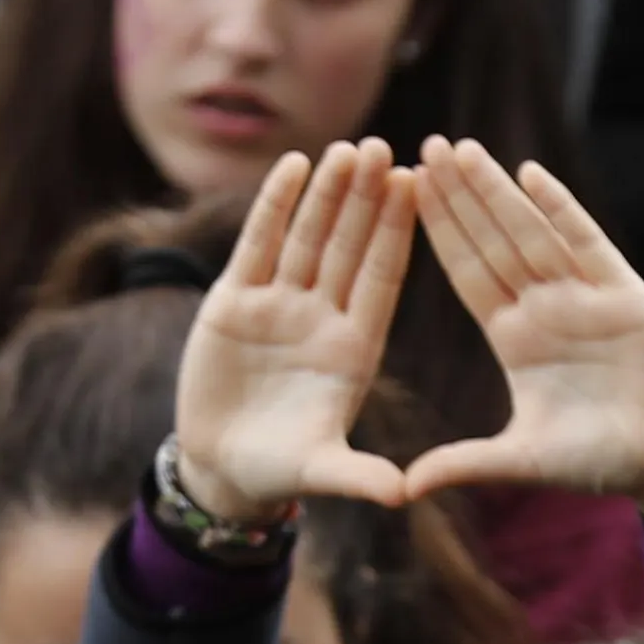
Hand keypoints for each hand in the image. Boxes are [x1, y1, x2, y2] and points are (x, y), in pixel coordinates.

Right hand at [174, 141, 418, 520]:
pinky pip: (258, 244)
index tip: (419, 188)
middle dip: (367, 199)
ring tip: (347, 148)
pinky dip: (274, 207)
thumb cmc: (280, 471)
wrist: (224, 467)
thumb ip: (358, 476)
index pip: (382, 279)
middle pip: (349, 246)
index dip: (397, 234)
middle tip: (387, 148)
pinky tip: (293, 166)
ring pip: (308, 236)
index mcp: (354, 348)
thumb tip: (404, 495)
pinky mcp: (234, 300)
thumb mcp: (321, 471)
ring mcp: (280, 305)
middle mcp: (322, 317)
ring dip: (327, 192)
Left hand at [408, 140, 643, 525]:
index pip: (468, 274)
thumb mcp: (524, 460)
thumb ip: (467, 464)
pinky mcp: (625, 294)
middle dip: (460, 196)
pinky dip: (561, 209)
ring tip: (462, 149)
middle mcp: (545, 309)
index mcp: (516, 339)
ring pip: (531, 233)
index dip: (438, 233)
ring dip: (498, 192)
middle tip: (423, 146)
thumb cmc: (602, 461)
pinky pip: (586, 242)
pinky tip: (531, 175)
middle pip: (492, 241)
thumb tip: (406, 488)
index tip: (404, 193)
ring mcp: (585, 296)